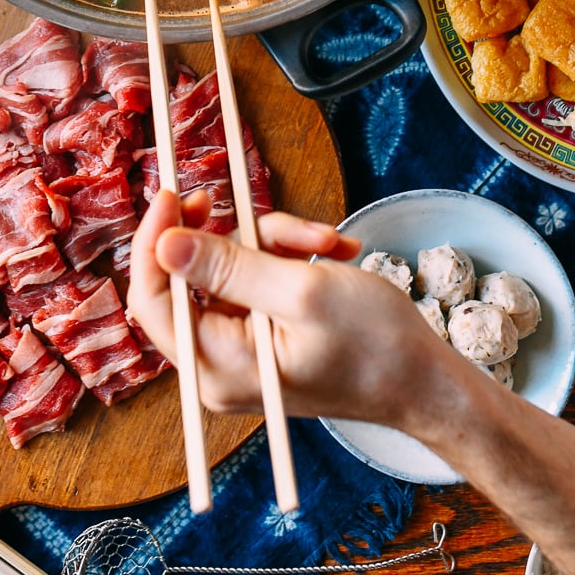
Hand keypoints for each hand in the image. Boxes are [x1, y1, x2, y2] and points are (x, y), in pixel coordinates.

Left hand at [127, 190, 451, 425]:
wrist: (423, 380)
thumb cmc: (375, 346)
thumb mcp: (301, 292)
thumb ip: (228, 266)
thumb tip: (165, 242)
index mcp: (216, 365)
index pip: (151, 300)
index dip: (156, 240)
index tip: (176, 193)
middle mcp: (218, 365)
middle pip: (192, 277)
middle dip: (236, 236)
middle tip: (260, 212)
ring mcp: (241, 352)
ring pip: (229, 269)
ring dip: (275, 243)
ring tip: (324, 243)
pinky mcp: (263, 337)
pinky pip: (255, 281)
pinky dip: (288, 259)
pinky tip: (329, 255)